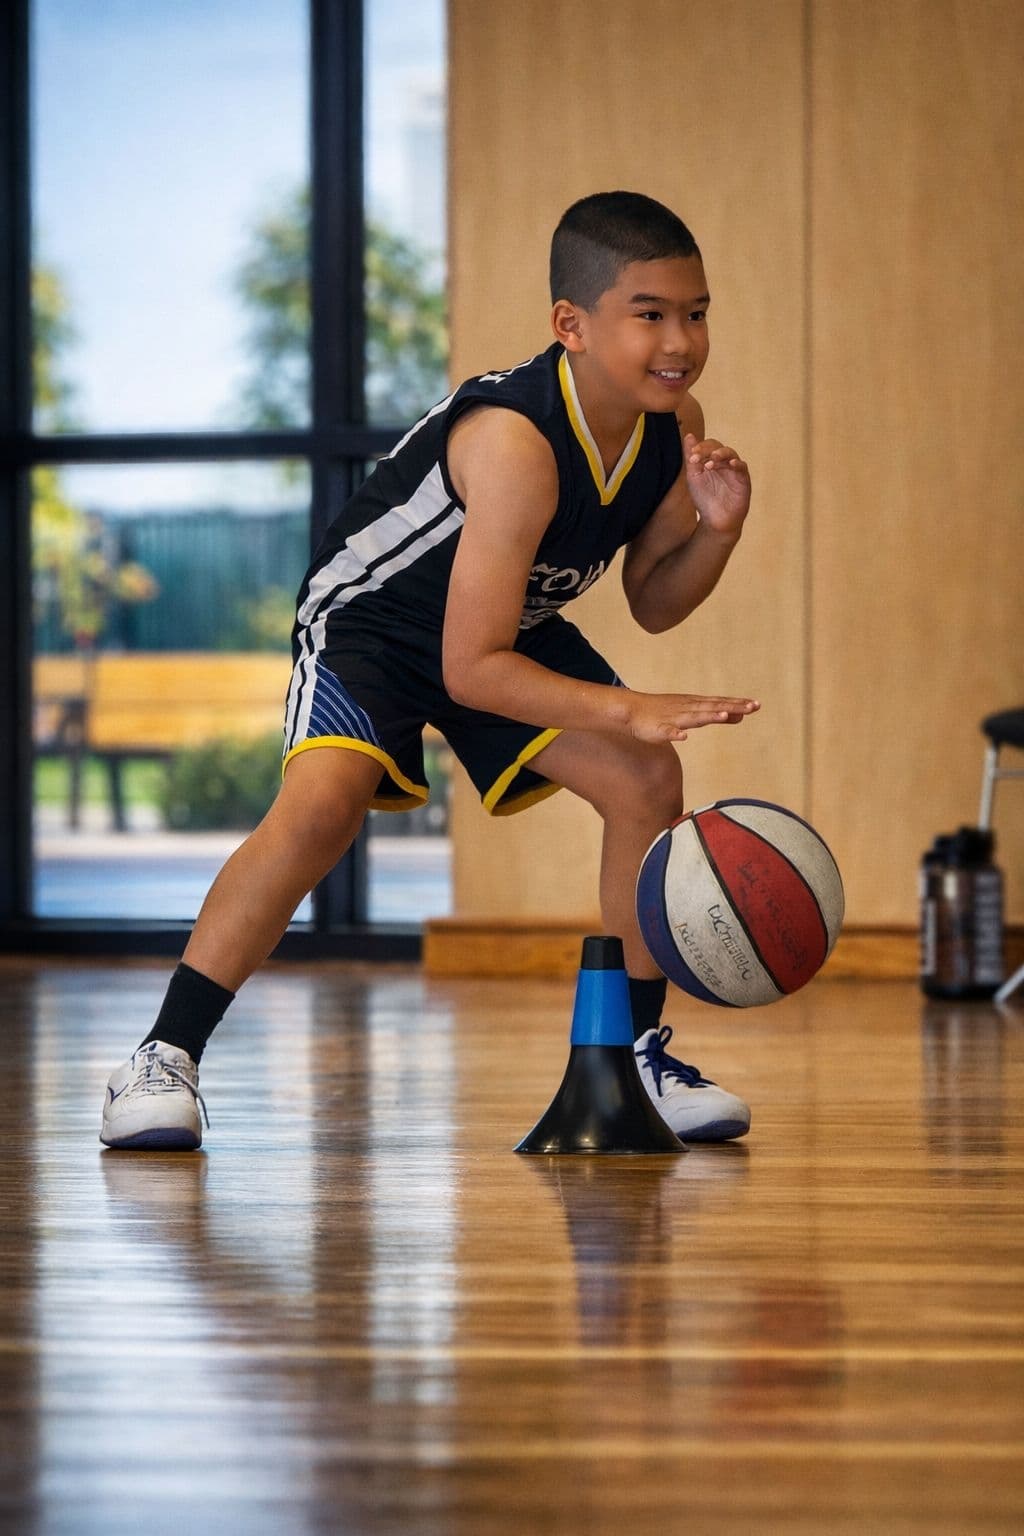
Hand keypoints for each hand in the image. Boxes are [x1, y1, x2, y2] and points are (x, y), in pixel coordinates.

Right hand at [627, 691, 759, 743]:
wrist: (631, 710)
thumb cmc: (663, 712)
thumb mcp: (693, 712)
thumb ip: (715, 715)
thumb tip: (740, 716)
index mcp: (696, 705)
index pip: (720, 703)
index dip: (738, 704)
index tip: (756, 705)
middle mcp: (687, 708)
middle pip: (713, 707)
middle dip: (732, 707)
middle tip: (752, 707)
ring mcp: (673, 718)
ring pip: (694, 717)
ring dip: (709, 715)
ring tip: (725, 715)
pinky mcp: (659, 728)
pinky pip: (668, 731)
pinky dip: (676, 733)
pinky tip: (683, 736)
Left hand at [683, 433, 750, 535]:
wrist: (715, 520)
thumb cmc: (705, 498)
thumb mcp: (694, 476)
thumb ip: (691, 457)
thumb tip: (688, 435)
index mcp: (712, 460)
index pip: (708, 446)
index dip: (700, 448)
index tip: (692, 457)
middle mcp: (724, 463)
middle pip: (719, 447)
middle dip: (708, 450)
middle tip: (698, 457)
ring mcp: (734, 470)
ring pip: (731, 454)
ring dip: (721, 455)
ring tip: (711, 462)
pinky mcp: (743, 480)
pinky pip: (743, 468)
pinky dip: (737, 464)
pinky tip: (731, 464)